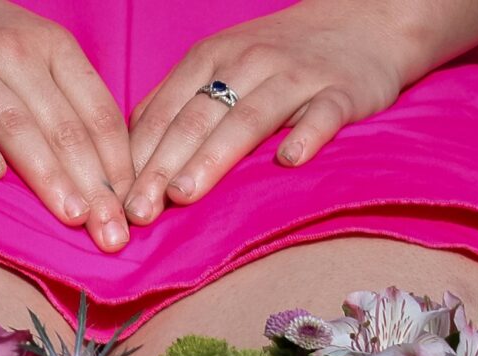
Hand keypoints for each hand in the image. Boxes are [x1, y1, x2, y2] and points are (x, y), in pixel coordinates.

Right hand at [0, 0, 134, 250]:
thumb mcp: (35, 56)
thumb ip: (68, 106)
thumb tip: (109, 181)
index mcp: (53, 48)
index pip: (96, 113)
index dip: (118, 167)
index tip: (131, 214)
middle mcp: (15, 51)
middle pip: (62, 126)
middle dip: (92, 184)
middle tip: (110, 233)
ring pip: (15, 122)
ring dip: (46, 172)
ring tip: (70, 215)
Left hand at [122, 1, 412, 222]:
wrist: (365, 22)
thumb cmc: (281, 58)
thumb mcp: (222, 66)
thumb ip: (180, 104)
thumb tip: (129, 156)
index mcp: (212, 58)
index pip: (166, 110)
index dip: (137, 156)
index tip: (113, 201)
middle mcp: (249, 62)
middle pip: (198, 117)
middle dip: (163, 165)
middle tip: (137, 211)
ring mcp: (296, 76)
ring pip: (249, 117)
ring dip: (215, 156)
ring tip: (186, 194)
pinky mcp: (341, 91)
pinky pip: (323, 114)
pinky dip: (308, 135)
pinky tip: (290, 161)